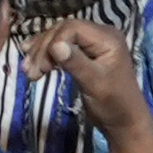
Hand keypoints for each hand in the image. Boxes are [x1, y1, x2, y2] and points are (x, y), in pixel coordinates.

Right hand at [41, 14, 152, 152]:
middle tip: (31, 71)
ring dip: (41, 52)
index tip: (42, 66)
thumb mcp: (95, 84)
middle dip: (44, 49)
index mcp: (107, 38)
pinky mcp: (85, 54)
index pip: (72, 28)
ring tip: (28, 71)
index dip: (53, 42)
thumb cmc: (113, 105)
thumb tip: (55, 45)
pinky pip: (62, 48)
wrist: (124, 123)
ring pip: (59, 38)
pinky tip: (33, 62)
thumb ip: (76, 63)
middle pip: (63, 31)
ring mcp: (92, 44)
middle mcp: (100, 35)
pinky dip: (47, 55)